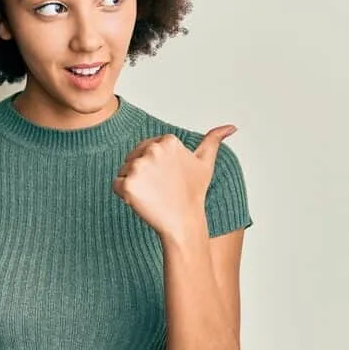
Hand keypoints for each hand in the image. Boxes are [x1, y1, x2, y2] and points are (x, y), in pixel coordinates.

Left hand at [112, 125, 236, 237]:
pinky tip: (142, 201)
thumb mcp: (205, 163)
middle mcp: (152, 149)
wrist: (184, 222)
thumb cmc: (193, 193)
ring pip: (124, 171)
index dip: (154, 166)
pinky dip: (125, 195)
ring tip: (153, 195)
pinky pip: (116, 185)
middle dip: (143, 174)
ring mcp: (139, 167)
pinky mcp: (128, 185)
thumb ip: (214, 140)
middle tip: (160, 189)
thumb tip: (232, 126)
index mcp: (168, 140)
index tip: (168, 178)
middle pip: (133, 158)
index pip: (146, 148)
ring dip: (134, 184)